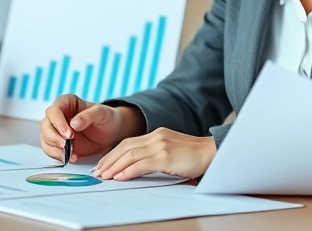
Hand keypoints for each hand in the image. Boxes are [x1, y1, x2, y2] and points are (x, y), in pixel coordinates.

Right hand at [40, 95, 143, 162]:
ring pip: (45, 138)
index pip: (53, 111)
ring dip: (54, 148)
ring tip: (70, 154)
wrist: (112, 133)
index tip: (69, 134)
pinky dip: (58, 156)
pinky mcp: (59, 143)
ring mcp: (57, 130)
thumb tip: (74, 123)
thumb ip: (89, 115)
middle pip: (45, 125)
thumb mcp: (102, 114)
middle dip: (54, 137)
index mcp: (67, 103)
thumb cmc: (107, 118)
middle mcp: (59, 115)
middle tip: (66, 146)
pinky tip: (71, 157)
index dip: (58, 123)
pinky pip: (51, 150)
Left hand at [91, 127, 216, 181]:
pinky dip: (127, 171)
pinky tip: (120, 177)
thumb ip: (156, 154)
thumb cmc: (195, 156)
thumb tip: (137, 167)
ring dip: (114, 166)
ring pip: (129, 155)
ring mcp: (160, 145)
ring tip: (104, 176)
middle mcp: (156, 136)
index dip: (113, 153)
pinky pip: (140, 164)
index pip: (128, 142)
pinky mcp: (165, 156)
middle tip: (98, 171)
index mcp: (157, 134)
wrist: (213, 153)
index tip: (104, 164)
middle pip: (124, 146)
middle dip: (108, 160)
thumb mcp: (172, 151)